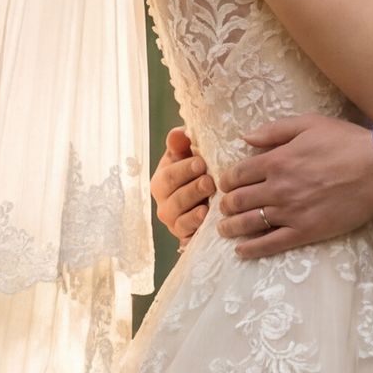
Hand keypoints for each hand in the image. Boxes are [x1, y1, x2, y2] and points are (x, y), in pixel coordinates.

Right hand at [150, 127, 215, 244]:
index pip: (168, 177)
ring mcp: (175, 224)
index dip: (183, 170)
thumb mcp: (188, 153)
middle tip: (209, 181)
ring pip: (180, 221)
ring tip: (208, 205)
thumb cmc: (197, 168)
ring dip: (194, 213)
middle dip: (192, 190)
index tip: (201, 163)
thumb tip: (178, 134)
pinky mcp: (186, 238)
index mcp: (161, 182)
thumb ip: (181, 143)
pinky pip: (188, 239)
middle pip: (174, 200)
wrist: (211, 195)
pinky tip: (207, 224)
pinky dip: (196, 232)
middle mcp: (164, 205)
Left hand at [215, 115, 372, 259]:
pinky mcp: (305, 231)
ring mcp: (290, 212)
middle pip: (238, 200)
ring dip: (231, 227)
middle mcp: (277, 188)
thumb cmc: (345, 142)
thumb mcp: (309, 124)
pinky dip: (252, 249)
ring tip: (225, 230)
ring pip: (249, 223)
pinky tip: (241, 250)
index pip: (238, 174)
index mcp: (276, 161)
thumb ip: (274, 130)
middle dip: (226, 205)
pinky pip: (271, 244)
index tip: (225, 185)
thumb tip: (245, 138)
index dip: (227, 181)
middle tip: (224, 208)